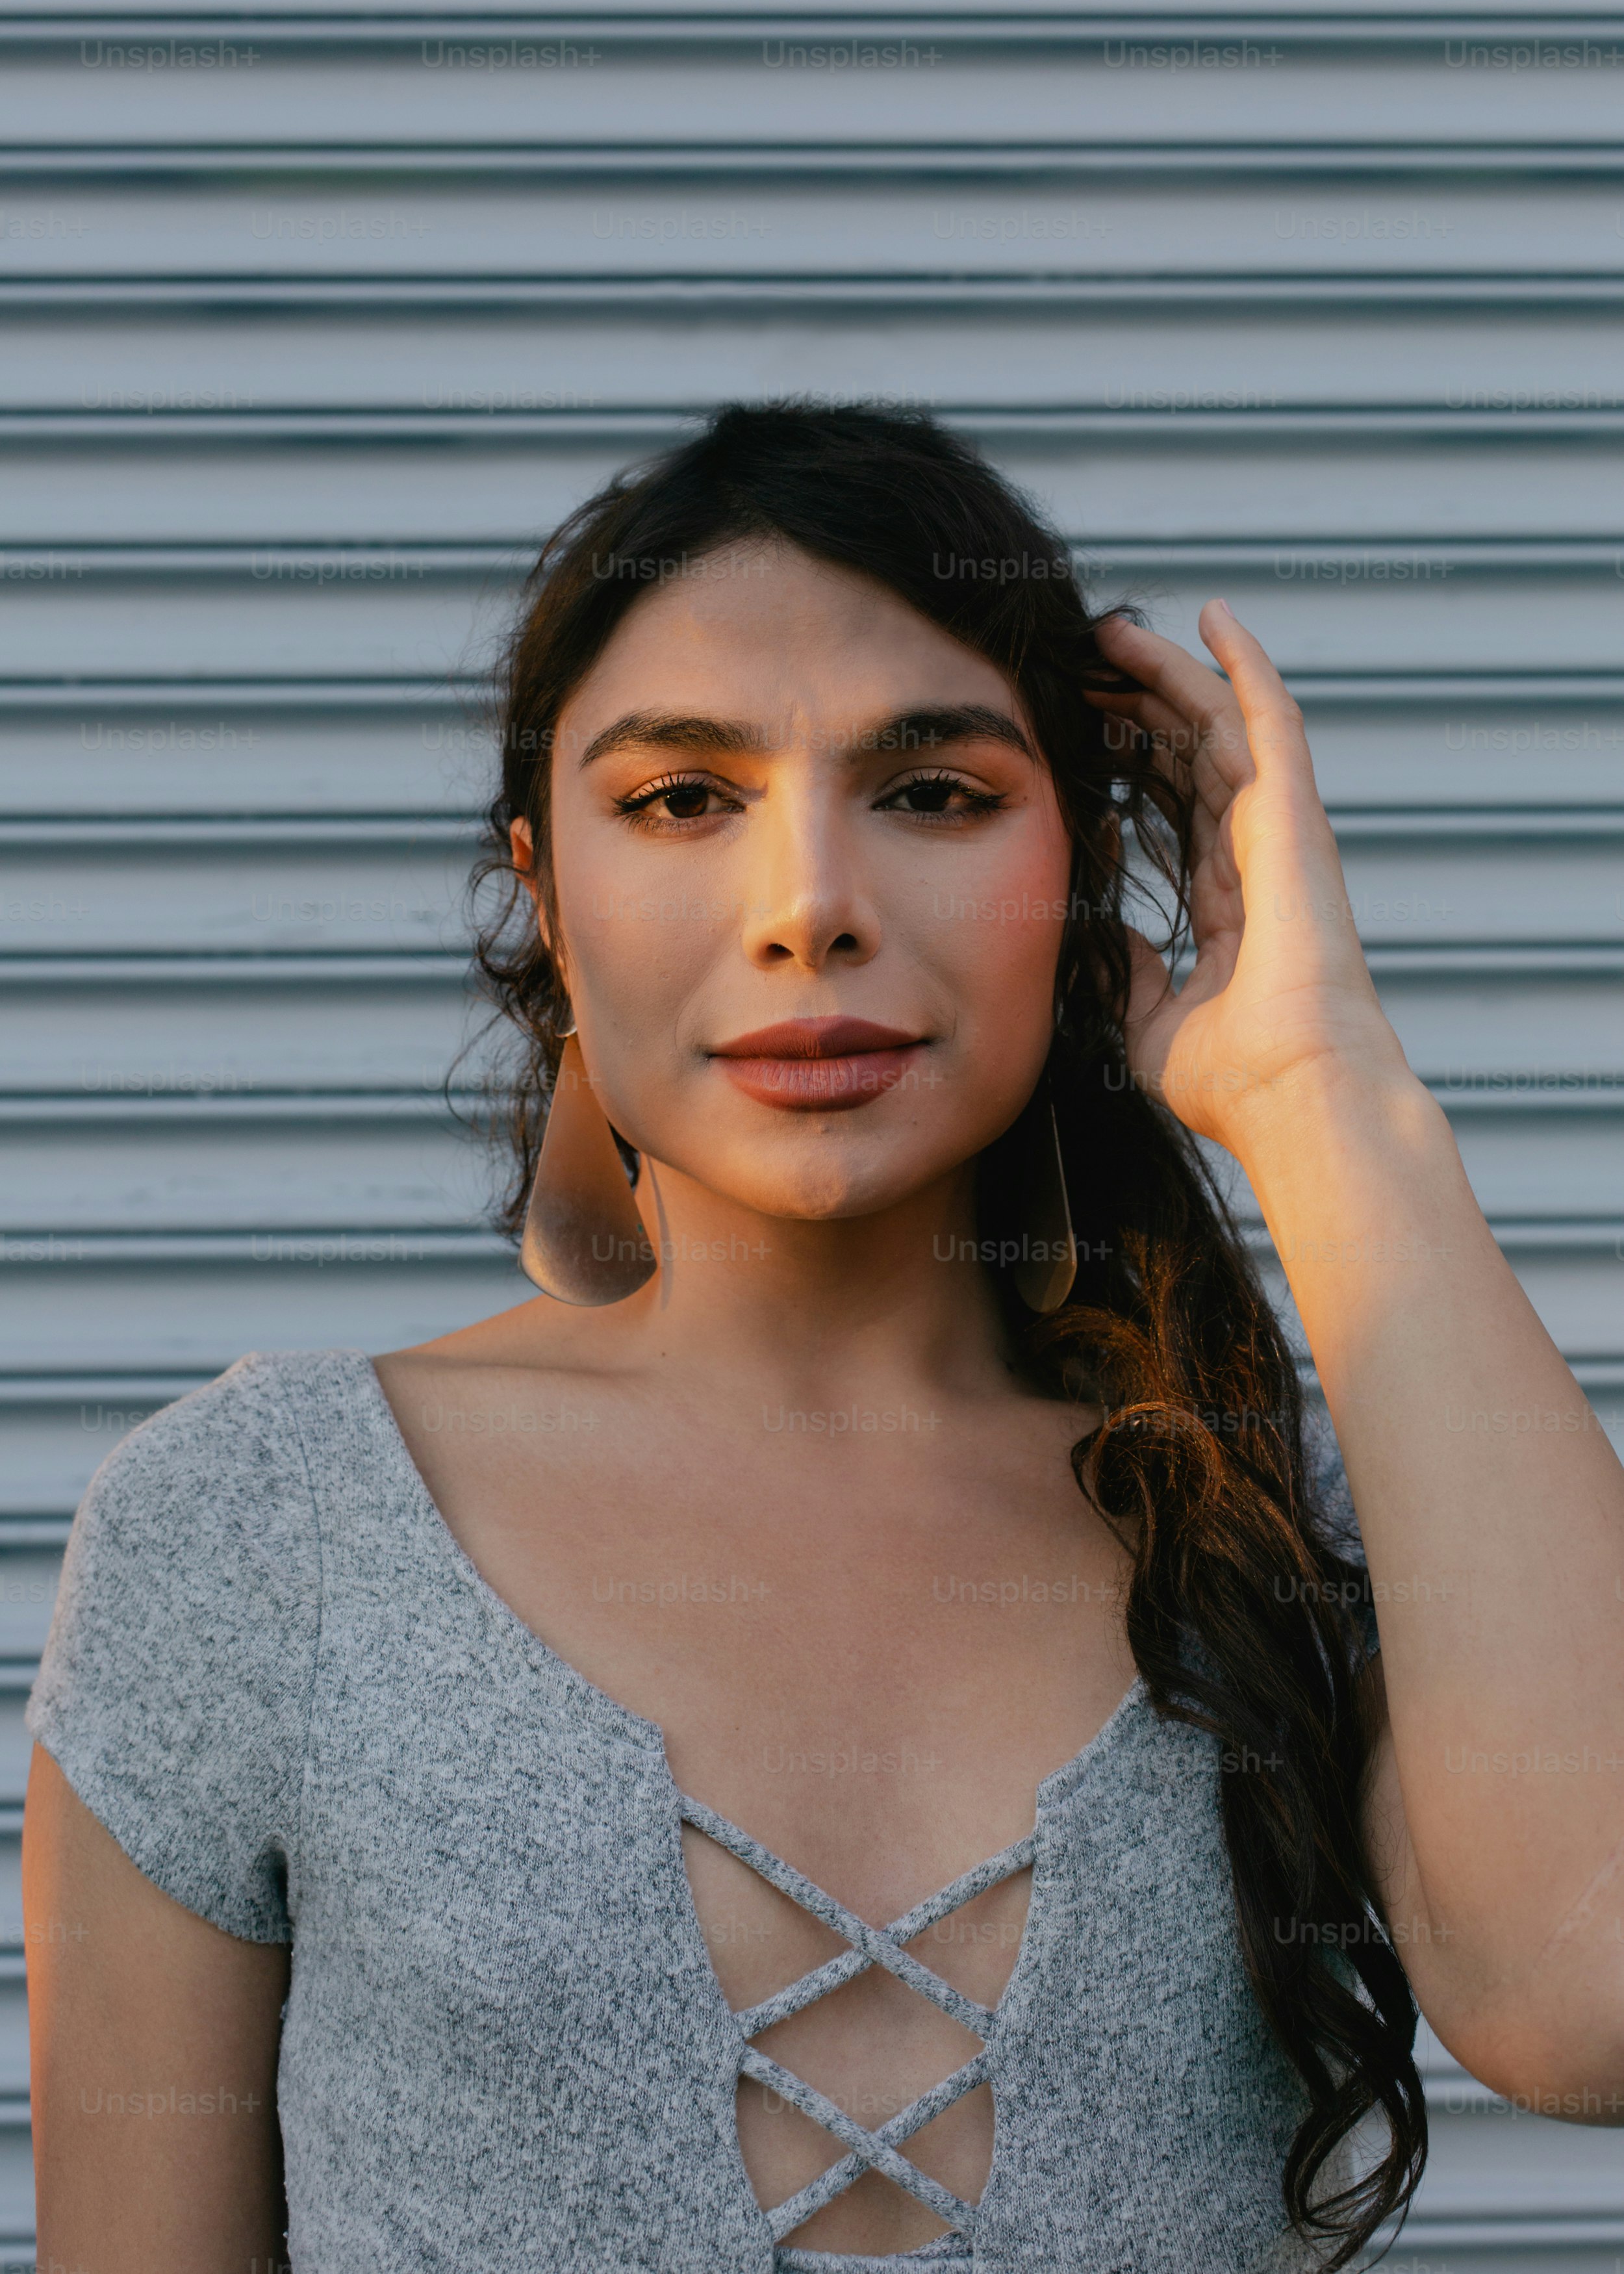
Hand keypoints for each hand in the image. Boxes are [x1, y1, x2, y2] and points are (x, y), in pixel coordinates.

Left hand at [1085, 601, 1414, 1155]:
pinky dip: (1243, 663)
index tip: (1085, 729)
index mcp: (1230, 902)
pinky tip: (1210, 614)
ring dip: (1168, 673)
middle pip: (1193, 754)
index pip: (1177, 806)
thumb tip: (1107, 934)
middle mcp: (1257, 857)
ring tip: (1114, 633)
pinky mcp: (1294, 817)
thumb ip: (1131, 973)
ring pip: (1219, 724)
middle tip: (1085, 664)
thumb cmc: (1236, 1082)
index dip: (1134, 760)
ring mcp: (1279, 832)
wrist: (1291, 1096)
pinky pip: (1269, 720)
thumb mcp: (1149, 1022)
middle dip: (1141, 703)